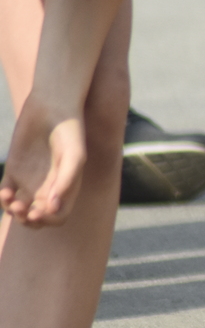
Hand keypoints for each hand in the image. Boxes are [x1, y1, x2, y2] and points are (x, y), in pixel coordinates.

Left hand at [0, 100, 86, 226]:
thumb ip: (66, 182)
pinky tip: (4, 192)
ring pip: (19, 208)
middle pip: (37, 217)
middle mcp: (49, 186)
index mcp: (66, 187)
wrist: (51, 108)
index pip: (58, 215)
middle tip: (21, 209)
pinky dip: (2, 198)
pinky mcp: (14, 169)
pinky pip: (6, 192)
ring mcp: (30, 179)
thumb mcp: (74, 156)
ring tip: (10, 200)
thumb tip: (53, 209)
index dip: (48, 220)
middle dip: (28, 220)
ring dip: (12, 212)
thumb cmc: (69, 132)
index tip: (38, 211)